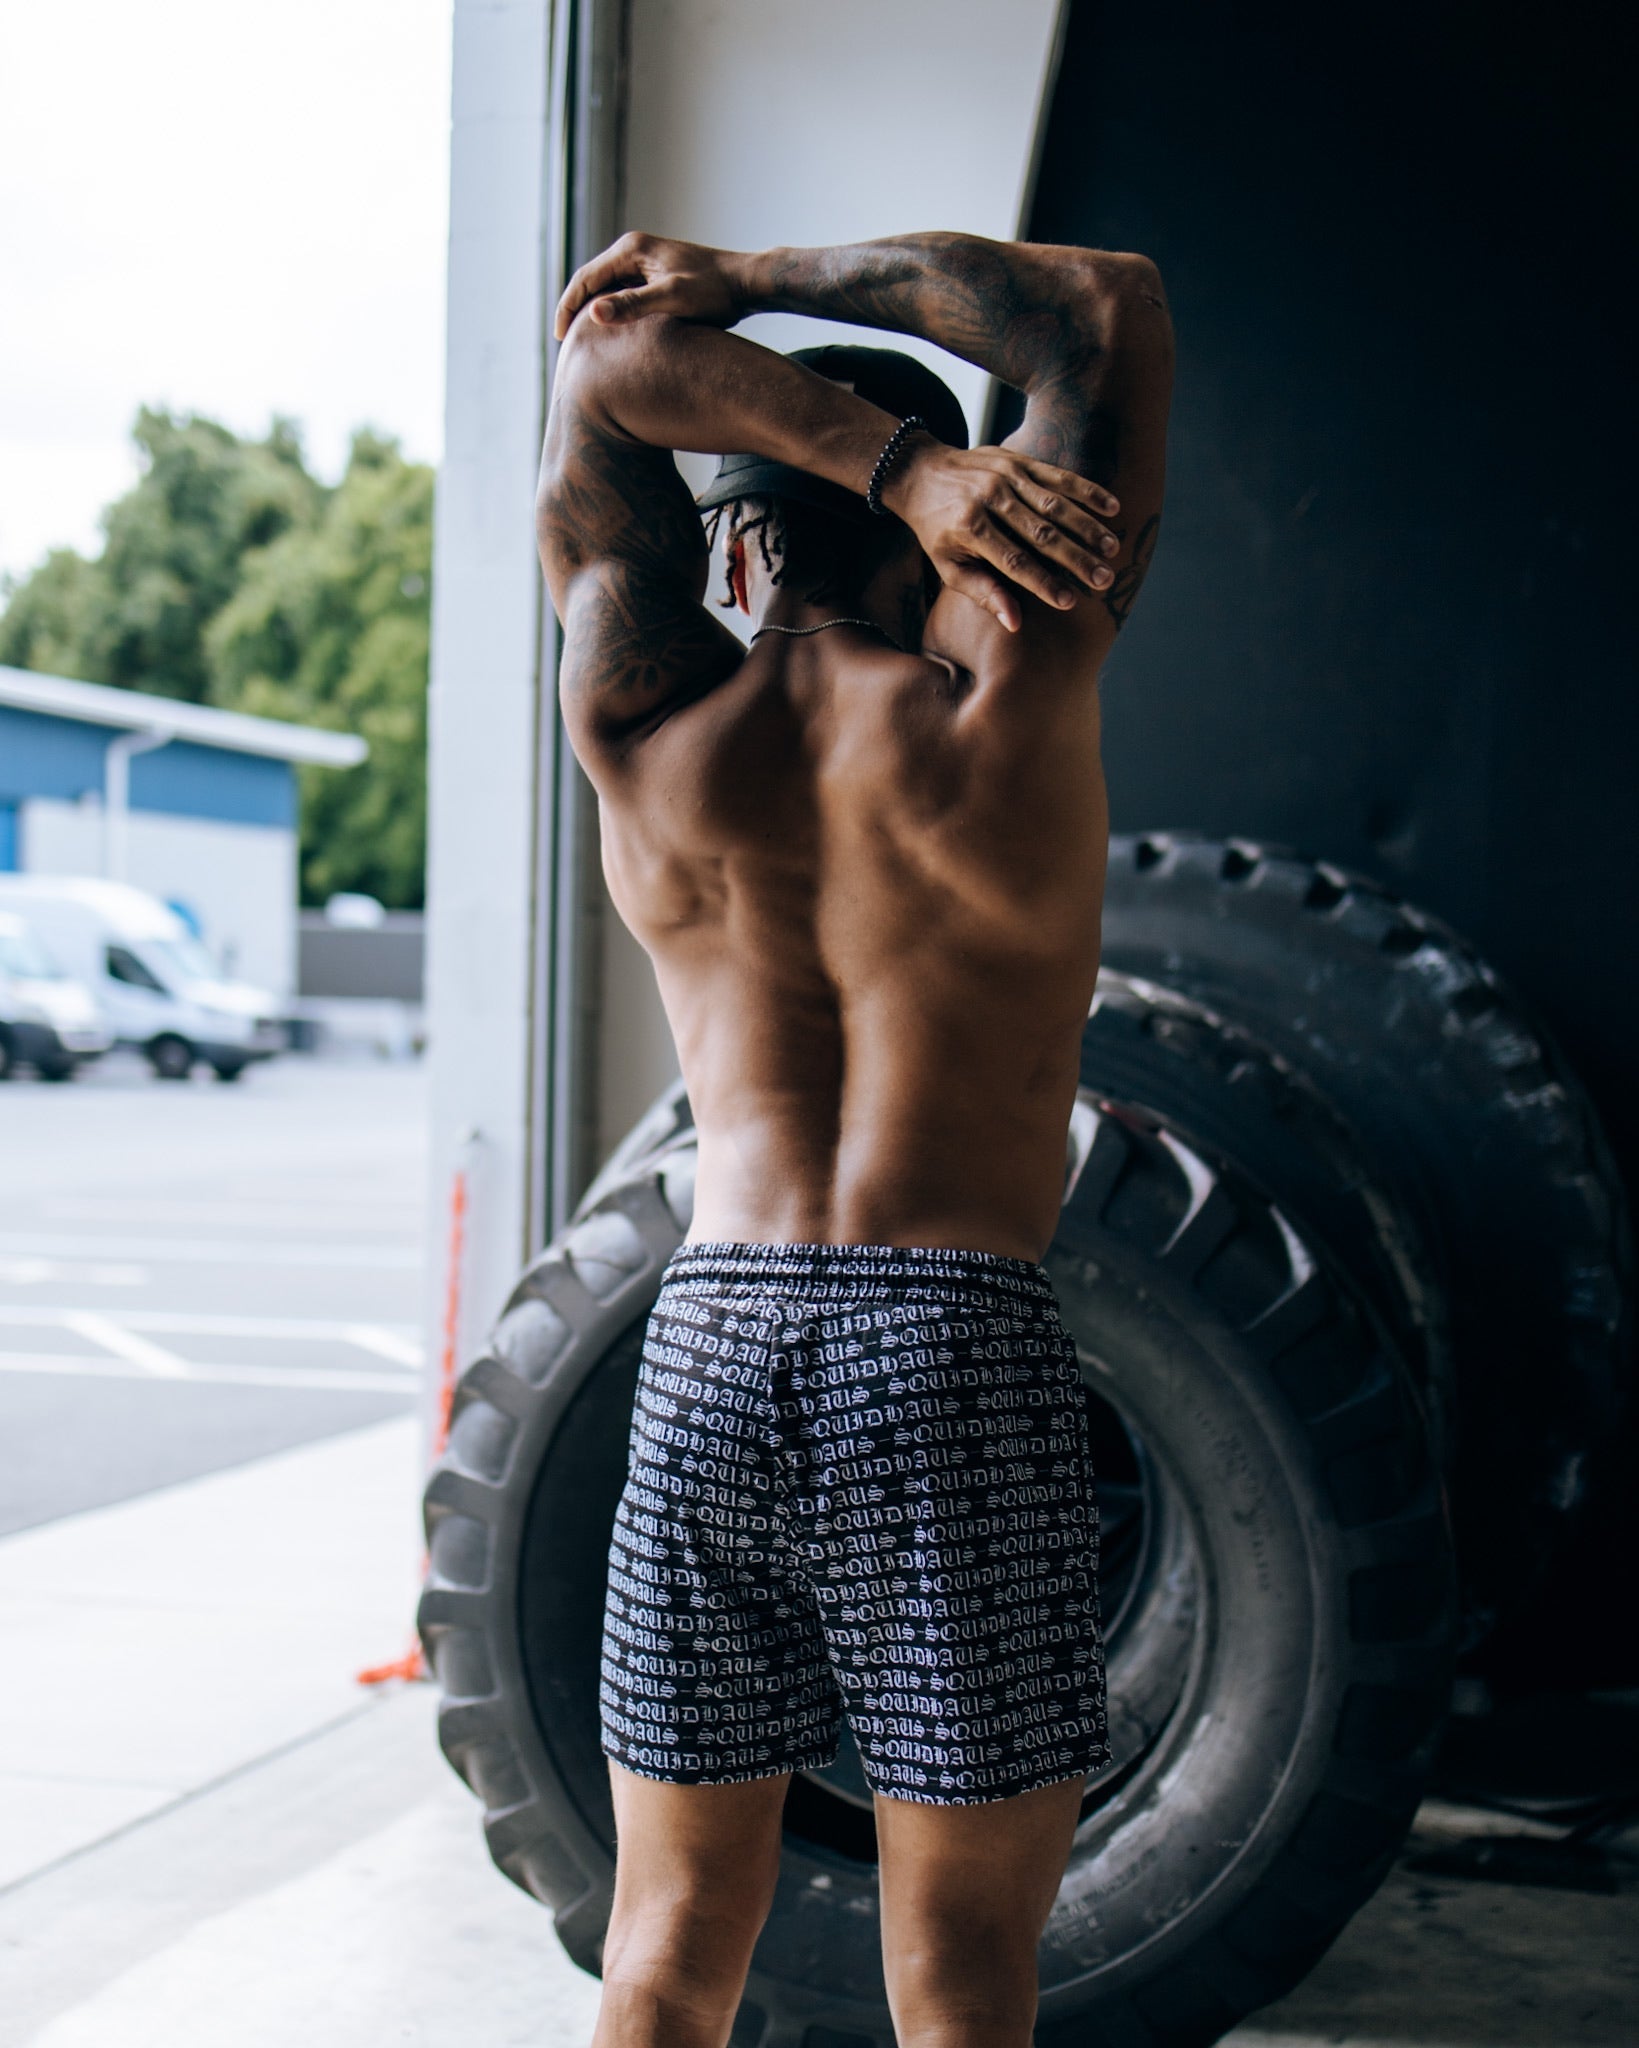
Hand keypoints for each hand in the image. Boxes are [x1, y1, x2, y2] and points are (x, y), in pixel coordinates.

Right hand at [554, 232, 748, 340]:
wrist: (744, 282)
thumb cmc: (713, 291)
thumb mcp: (672, 299)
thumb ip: (633, 305)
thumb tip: (593, 313)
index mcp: (630, 249)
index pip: (585, 278)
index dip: (568, 307)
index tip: (560, 337)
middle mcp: (633, 250)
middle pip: (592, 281)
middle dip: (575, 310)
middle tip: (564, 343)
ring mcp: (644, 261)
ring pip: (607, 288)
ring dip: (592, 312)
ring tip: (582, 341)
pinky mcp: (654, 274)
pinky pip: (623, 293)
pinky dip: (612, 311)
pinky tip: (611, 334)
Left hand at [882, 435, 1121, 631]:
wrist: (921, 473)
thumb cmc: (937, 529)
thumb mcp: (948, 566)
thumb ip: (983, 593)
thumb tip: (1015, 624)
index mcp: (970, 528)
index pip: (1014, 562)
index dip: (1043, 583)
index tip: (1070, 602)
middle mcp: (991, 500)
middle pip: (1041, 534)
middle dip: (1076, 559)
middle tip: (1104, 580)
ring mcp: (1006, 476)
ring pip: (1055, 505)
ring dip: (1088, 527)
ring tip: (1112, 550)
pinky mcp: (1019, 460)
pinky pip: (1058, 476)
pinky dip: (1087, 491)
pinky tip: (1112, 507)